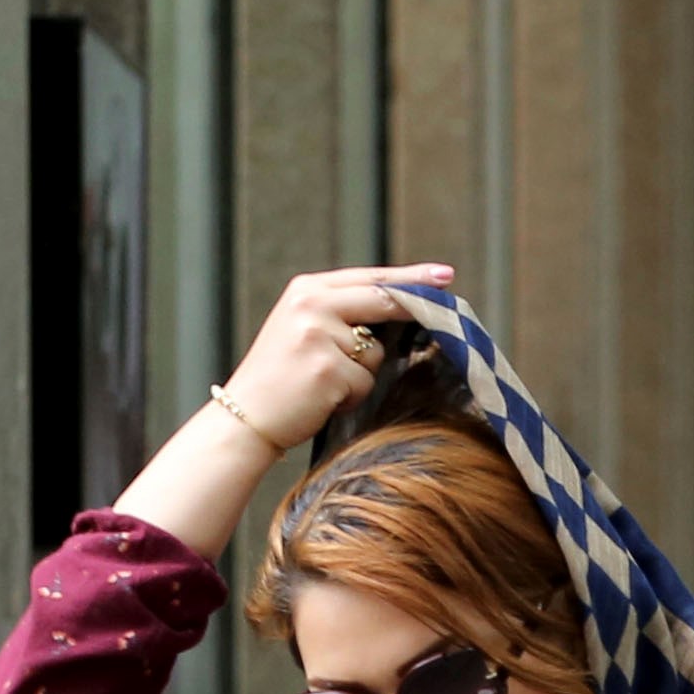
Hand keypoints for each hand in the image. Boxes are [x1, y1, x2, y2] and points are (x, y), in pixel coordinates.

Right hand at [217, 263, 458, 453]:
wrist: (245, 418)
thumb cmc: (280, 380)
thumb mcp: (303, 331)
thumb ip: (341, 315)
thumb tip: (398, 311)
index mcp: (306, 290)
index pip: (369, 279)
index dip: (410, 278)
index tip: (444, 276)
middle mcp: (311, 304)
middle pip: (382, 301)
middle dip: (417, 306)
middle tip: (447, 303)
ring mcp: (319, 334)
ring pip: (375, 354)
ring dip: (361, 376)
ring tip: (323, 385)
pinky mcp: (327, 368)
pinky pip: (364, 383)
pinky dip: (351, 397)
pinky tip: (321, 399)